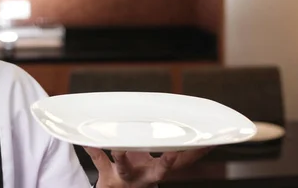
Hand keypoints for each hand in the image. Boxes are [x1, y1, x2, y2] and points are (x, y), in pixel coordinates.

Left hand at [85, 147, 210, 187]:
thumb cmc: (136, 171)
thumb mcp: (153, 163)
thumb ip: (166, 148)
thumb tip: (179, 120)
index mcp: (158, 169)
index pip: (183, 161)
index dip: (197, 153)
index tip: (209, 142)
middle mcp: (145, 176)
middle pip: (160, 170)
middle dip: (168, 162)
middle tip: (173, 152)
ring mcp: (126, 177)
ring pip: (125, 167)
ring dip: (122, 157)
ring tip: (118, 147)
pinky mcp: (107, 176)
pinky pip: (99, 162)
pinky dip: (93, 152)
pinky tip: (88, 142)